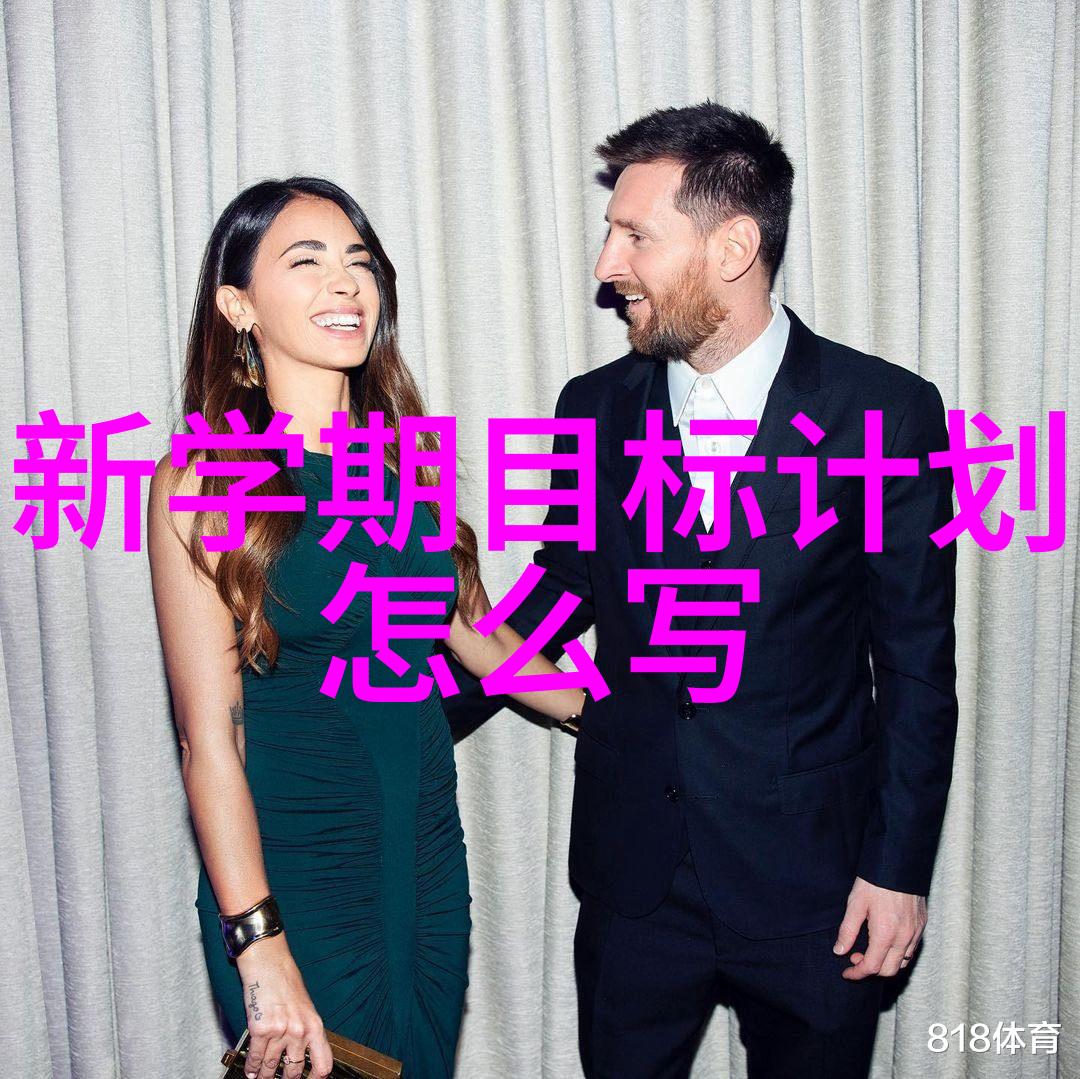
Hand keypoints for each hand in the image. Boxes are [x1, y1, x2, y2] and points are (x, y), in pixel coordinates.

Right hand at [235, 933, 334, 1078]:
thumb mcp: (305, 1007)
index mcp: (314, 1026)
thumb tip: (301, 1055)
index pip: (323, 1064)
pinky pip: (255, 1058)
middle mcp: (299, 1031)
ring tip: (261, 1078)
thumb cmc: (286, 982)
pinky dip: (251, 1068)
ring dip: (264, 1076)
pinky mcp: (261, 1030)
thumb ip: (305, 1031)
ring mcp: (280, 1032)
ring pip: (271, 1068)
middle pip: (293, 1072)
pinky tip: (251, 1071)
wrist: (269, 963)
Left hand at [833, 876, 926, 979]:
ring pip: (903, 962)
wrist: (899, 863)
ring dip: (886, 963)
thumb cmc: (874, 882)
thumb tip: (839, 951)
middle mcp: (904, 938)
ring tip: (870, 950)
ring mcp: (915, 932)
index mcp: (886, 934)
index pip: (872, 967)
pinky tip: (886, 942)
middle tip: (855, 958)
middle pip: (889, 970)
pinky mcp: (921, 925)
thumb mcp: (855, 904)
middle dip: (871, 970)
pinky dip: (898, 954)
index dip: (857, 973)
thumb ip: (847, 931)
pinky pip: (911, 949)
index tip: (846, 972)